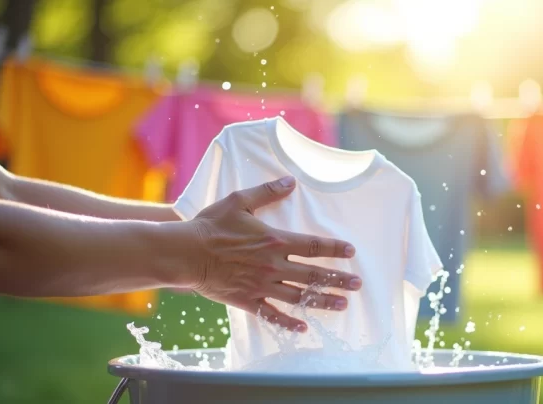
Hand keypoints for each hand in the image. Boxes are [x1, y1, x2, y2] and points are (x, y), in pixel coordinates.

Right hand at [186, 176, 359, 331]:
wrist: (185, 253)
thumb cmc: (210, 225)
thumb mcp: (239, 201)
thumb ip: (267, 192)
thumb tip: (290, 181)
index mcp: (275, 241)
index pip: (313, 246)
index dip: (334, 249)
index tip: (351, 252)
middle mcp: (273, 265)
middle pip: (313, 275)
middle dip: (338, 279)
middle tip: (357, 284)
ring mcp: (262, 285)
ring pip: (299, 297)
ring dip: (323, 301)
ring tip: (343, 305)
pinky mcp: (248, 300)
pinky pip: (272, 314)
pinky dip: (289, 322)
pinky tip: (303, 327)